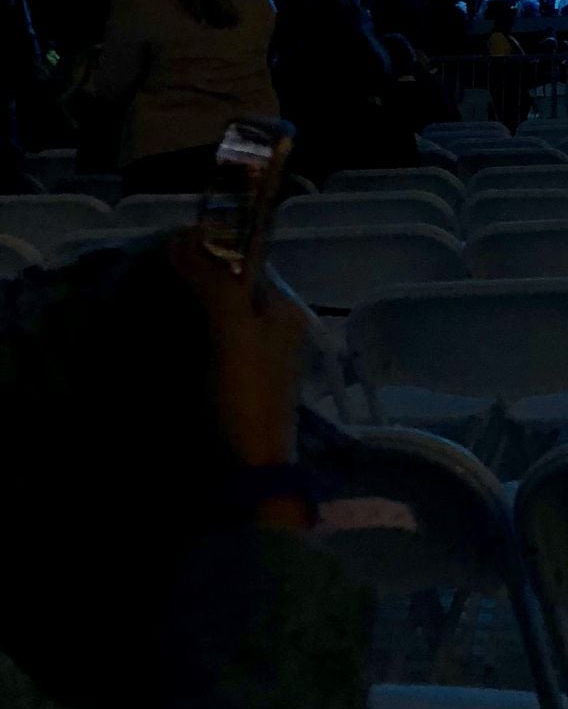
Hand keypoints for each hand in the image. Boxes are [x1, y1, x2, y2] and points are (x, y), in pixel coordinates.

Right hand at [165, 230, 308, 471]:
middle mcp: (274, 329)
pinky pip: (208, 345)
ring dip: (184, 307)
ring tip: (143, 300)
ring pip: (216, 316)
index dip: (210, 250)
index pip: (246, 262)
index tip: (165, 246)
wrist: (250, 472)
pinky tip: (155, 337)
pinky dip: (184, 336)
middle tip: (147, 273)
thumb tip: (184, 236)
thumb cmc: (247, 396)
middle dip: (193, 278)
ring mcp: (254, 358)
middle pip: (230, 288)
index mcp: (283, 311)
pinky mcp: (233, 383)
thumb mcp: (234, 332)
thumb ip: (215, 284)